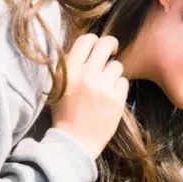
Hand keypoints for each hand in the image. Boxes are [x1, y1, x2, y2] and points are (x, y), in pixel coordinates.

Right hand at [49, 34, 127, 159]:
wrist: (73, 141)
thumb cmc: (65, 113)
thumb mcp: (59, 85)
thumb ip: (71, 65)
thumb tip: (87, 47)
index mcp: (68, 69)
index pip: (87, 40)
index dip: (95, 40)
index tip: (99, 47)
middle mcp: (85, 75)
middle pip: (106, 45)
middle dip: (111, 46)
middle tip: (112, 52)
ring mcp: (102, 87)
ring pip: (117, 66)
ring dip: (113, 73)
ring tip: (106, 86)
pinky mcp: (116, 99)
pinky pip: (123, 82)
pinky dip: (119, 88)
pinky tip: (110, 98)